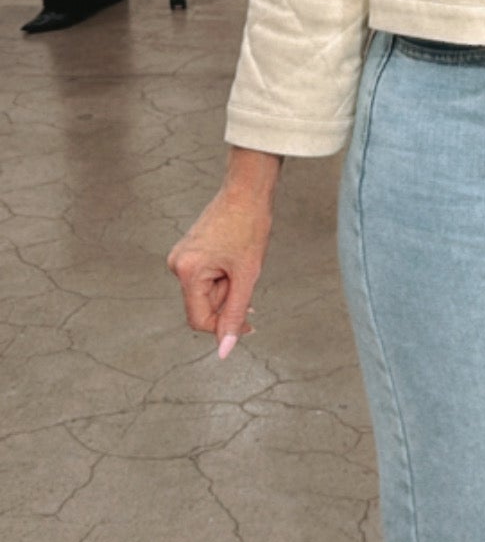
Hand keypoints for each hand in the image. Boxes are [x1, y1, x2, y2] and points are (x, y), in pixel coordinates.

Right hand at [168, 182, 272, 356]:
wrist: (246, 191)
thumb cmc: (249, 227)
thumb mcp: (247, 276)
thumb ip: (235, 314)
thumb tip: (224, 349)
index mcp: (187, 271)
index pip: (199, 320)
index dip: (224, 327)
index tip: (250, 324)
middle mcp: (177, 265)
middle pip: (204, 305)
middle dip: (229, 299)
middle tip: (247, 276)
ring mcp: (181, 257)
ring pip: (207, 292)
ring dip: (228, 287)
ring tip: (242, 263)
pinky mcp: (188, 252)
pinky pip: (205, 278)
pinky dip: (223, 277)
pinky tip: (234, 260)